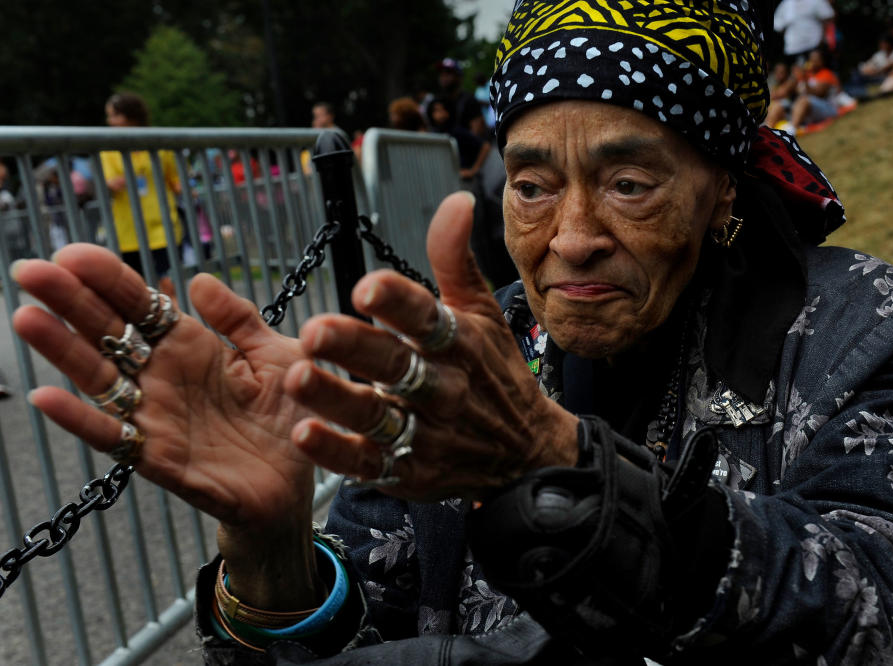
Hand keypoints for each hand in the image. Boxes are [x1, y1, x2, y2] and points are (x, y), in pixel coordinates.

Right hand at [11, 248, 314, 531]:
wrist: (298, 482)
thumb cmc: (287, 417)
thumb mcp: (276, 356)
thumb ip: (240, 320)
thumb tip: (199, 279)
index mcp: (191, 346)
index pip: (140, 304)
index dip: (109, 278)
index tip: (73, 253)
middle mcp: (163, 377)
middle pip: (108, 332)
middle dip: (69, 300)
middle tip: (30, 270)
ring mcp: (155, 415)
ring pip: (99, 377)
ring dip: (62, 349)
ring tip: (27, 318)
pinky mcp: (158, 458)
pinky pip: (113, 437)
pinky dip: (80, 419)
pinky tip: (46, 396)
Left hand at [284, 192, 579, 501]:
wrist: (526, 452)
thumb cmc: (495, 373)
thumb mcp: (482, 314)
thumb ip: (455, 259)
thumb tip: (456, 200)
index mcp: (457, 342)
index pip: (427, 316)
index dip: (398, 301)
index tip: (368, 287)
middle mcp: (442, 387)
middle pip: (396, 365)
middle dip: (356, 348)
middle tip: (317, 330)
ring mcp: (426, 432)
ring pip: (377, 415)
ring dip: (336, 398)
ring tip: (297, 377)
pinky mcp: (408, 471)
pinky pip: (369, 463)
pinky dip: (338, 452)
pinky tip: (305, 433)